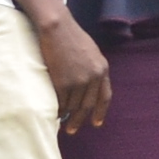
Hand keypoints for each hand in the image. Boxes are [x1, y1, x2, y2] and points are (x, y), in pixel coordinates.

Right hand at [35, 11, 111, 132]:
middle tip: (72, 130)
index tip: (96, 123)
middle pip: (87, 105)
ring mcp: (79, 80)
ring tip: (61, 123)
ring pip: (73, 105)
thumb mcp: (90, 52)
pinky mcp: (63, 82)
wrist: (57, 28)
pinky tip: (54, 114)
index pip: (105, 96)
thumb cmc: (71, 37)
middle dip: (80, 119)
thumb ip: (92, 68)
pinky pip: (61, 102)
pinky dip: (58, 110)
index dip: (100, 111)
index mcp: (103, 69)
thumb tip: (89, 84)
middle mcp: (94, 77)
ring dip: (67, 116)